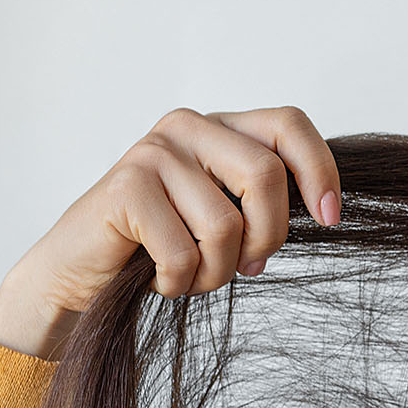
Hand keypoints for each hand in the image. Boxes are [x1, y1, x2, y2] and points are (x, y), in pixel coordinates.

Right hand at [0, 106, 341, 360]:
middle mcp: (188, 127)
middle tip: (249, 267)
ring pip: (225, 224)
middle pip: (266, 175)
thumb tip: (324, 206)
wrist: (78, 276)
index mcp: (220, 128)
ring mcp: (153, 152)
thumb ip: (263, 200)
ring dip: (218, 273)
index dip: (319, 170)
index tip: (330, 218)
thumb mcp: (224, 217)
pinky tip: (161, 281)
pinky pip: (184, 251)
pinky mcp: (126, 188)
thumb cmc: (160, 248)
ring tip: (192, 277)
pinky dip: (180, 282)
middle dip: (268, 236)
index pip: (289, 124)